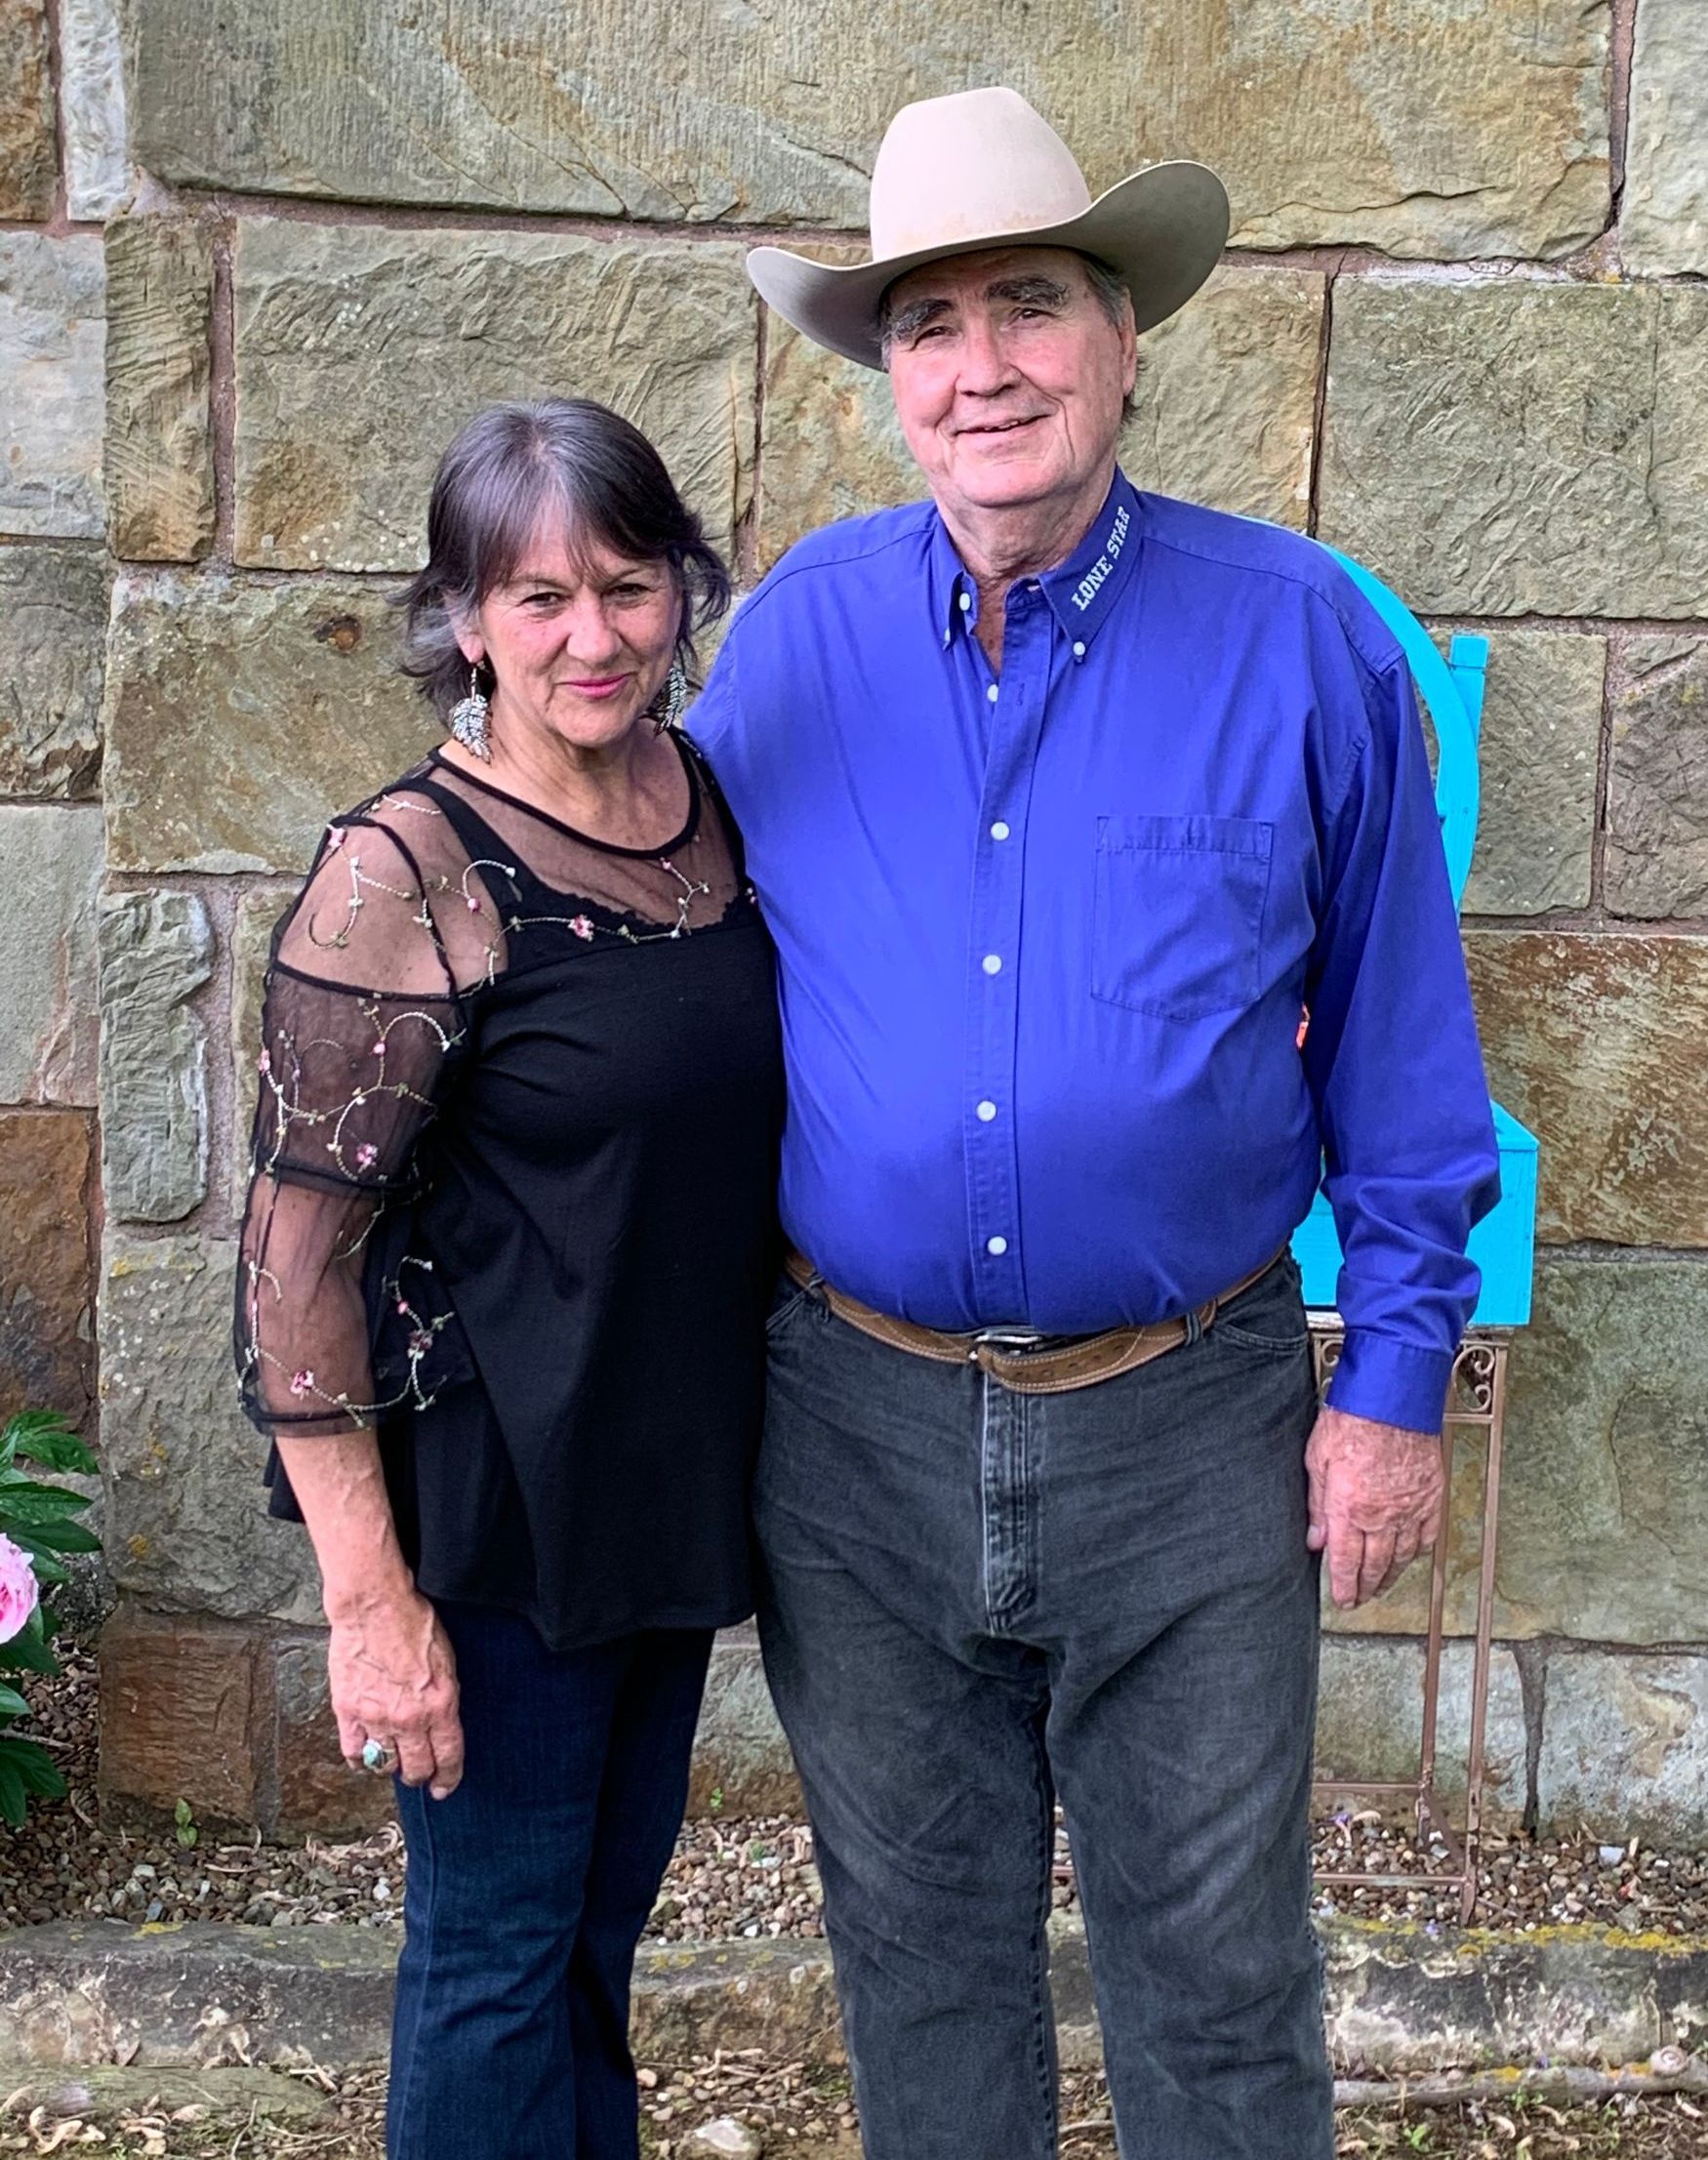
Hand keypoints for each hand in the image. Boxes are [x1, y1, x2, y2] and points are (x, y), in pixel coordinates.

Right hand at [326, 1585, 463, 1798]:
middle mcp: (410, 1718)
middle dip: (419, 1775)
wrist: (375, 1606)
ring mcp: (377, 1717)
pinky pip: (353, 1752)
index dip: (447, 1778)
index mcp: (440, 1704)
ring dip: (390, 1766)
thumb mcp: (447, 1661)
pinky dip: (358, 1759)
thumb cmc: (414, 1624)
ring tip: (392, 1759)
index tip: (444, 1787)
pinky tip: (363, 1756)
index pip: (448, 1757)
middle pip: (416, 1768)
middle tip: (418, 1774)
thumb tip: (442, 1722)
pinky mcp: (348, 1711)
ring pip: (384, 1764)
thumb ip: (444, 1697)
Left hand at [1304, 1404, 1443, 1609]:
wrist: (1393, 1396)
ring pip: (1402, 1555)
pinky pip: (1426, 1535)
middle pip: (1375, 1565)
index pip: (1346, 1561)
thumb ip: (1317, 1505)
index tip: (1342, 1600)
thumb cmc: (1352, 1419)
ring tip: (1382, 1586)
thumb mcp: (1317, 1459)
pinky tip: (1410, 1557)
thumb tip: (1315, 1539)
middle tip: (1360, 1600)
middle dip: (1365, 1587)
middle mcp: (1382, 1515)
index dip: (1343, 1586)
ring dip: (1391, 1576)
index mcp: (1350, 1509)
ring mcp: (1410, 1508)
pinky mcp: (1430, 1496)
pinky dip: (1417, 1552)